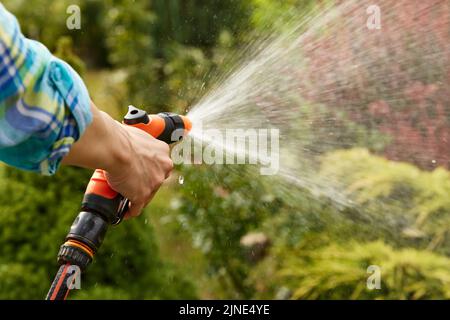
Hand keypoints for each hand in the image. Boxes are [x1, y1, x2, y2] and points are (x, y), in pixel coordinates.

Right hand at [62, 102, 172, 217]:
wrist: (113, 146)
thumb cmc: (118, 137)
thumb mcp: (134, 135)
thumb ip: (136, 142)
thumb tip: (123, 139)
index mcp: (163, 151)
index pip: (159, 165)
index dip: (148, 169)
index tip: (138, 171)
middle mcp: (163, 167)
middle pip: (155, 180)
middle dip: (144, 183)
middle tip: (129, 183)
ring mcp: (154, 183)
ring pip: (147, 195)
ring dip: (136, 197)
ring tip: (124, 197)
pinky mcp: (142, 195)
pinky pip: (136, 208)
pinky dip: (129, 211)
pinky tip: (123, 211)